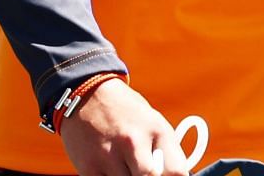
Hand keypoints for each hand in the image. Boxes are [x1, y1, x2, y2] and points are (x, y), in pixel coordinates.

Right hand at [59, 78, 189, 175]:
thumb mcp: (154, 123)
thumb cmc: (127, 113)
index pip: (176, 171)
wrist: (88, 96)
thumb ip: (165, 152)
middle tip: (146, 172)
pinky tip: (112, 168)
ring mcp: (109, 156)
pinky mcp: (89, 168)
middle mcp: (134, 142)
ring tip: (127, 165)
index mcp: (157, 130)